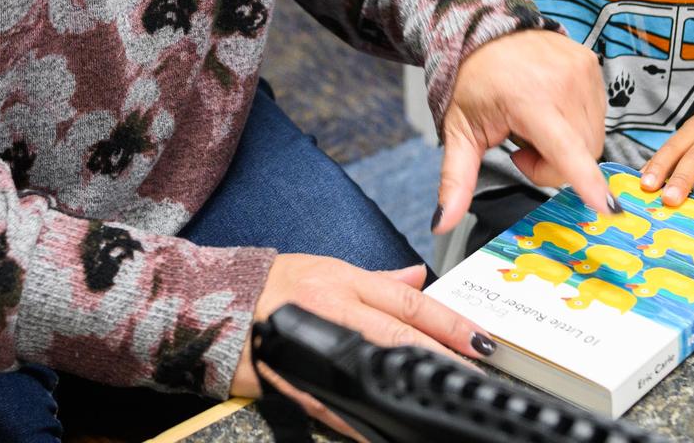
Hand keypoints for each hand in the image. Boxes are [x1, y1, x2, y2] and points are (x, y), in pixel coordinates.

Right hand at [233, 255, 491, 439]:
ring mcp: (314, 348)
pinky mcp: (295, 382)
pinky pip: (337, 405)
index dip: (448, 323)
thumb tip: (418, 276)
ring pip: (372, 370)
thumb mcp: (324, 267)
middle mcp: (332, 310)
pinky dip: (365, 420)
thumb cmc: (269, 285)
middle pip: (397, 335)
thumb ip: (376, 279)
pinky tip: (388, 430)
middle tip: (475, 374)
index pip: (407, 302)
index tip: (482, 341)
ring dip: (410, 388)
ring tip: (441, 403)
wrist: (211, 305)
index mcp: (342, 281)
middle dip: (441, 355)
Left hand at [435, 30, 611, 233]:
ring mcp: (582, 70)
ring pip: (593, 138)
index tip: (607, 207)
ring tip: (533, 124)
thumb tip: (441, 224)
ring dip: (567, 145)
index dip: (586, 180)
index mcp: (527, 99)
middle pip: (581, 154)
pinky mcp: (592, 64)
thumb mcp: (459, 131)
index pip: (564, 148)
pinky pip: (597, 114)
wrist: (484, 29)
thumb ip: (456, 181)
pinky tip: (549, 110)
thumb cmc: (471, 82)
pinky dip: (576, 124)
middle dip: (553, 165)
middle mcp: (562, 83)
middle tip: (520, 147)